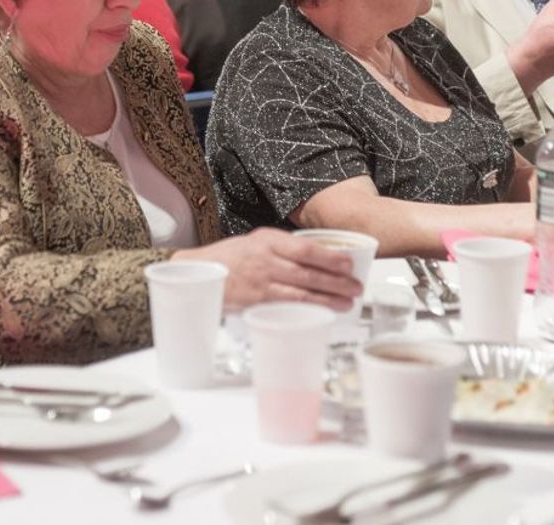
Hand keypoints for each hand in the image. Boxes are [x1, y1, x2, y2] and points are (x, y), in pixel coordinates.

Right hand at [174, 228, 361, 311]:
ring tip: (347, 303)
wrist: (197, 270)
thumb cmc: (230, 257)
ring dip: (327, 299)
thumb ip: (283, 248)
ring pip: (301, 292)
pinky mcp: (255, 301)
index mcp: (268, 240)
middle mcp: (265, 259)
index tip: (349, 263)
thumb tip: (317, 258)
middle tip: (356, 287)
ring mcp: (260, 282)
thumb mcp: (256, 241)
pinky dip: (307, 311)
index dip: (330, 257)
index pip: (305, 248)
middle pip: (308, 272)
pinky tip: (322, 313)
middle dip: (336, 281)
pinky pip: (286, 307)